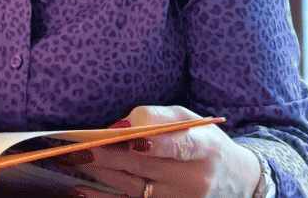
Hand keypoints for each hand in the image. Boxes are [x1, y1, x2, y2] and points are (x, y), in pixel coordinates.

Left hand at [65, 105, 260, 197]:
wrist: (236, 182)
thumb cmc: (205, 144)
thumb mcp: (190, 120)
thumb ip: (156, 117)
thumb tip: (120, 126)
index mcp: (203, 149)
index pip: (178, 146)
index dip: (153, 142)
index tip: (126, 137)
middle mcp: (191, 179)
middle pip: (144, 167)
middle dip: (107, 155)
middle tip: (77, 146)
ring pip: (131, 187)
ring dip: (99, 173)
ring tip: (71, 158)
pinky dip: (103, 197)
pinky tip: (80, 189)